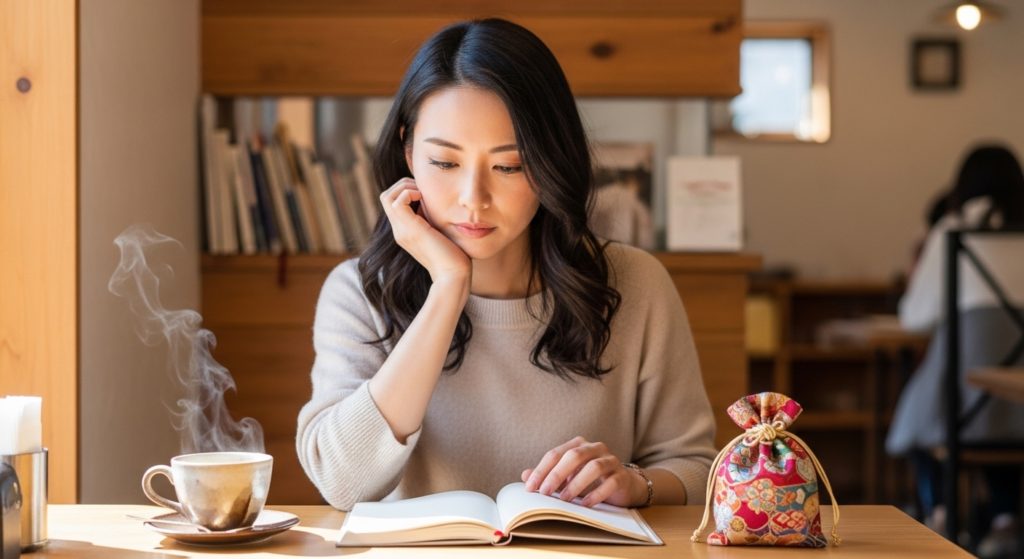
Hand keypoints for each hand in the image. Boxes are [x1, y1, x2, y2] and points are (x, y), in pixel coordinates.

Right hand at [379, 178, 470, 285]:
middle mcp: (399, 230)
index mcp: (406, 231)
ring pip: (387, 196)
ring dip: (405, 187)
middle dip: (404, 185)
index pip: (393, 202)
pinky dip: (410, 193)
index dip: (407, 190)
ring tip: (423, 193)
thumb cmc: (455, 257)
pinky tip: (426, 200)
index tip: (427, 193)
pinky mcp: (410, 230)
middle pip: (386, 196)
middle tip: (424, 189)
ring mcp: (402, 230)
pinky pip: (397, 202)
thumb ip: (435, 220)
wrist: (453, 276)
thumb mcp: (441, 232)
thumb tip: (437, 202)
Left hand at [520, 436, 645, 507]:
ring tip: (565, 499)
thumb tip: (524, 475)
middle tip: (545, 492)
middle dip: (557, 474)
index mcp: (578, 445)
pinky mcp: (622, 475)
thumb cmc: (591, 480)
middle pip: (574, 456)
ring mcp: (610, 460)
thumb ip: (548, 475)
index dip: (541, 470)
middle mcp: (595, 448)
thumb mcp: (567, 477)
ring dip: (576, 484)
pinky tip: (585, 504)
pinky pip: (610, 482)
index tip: (530, 487)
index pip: (555, 454)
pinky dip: (596, 494)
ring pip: (593, 467)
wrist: (624, 485)